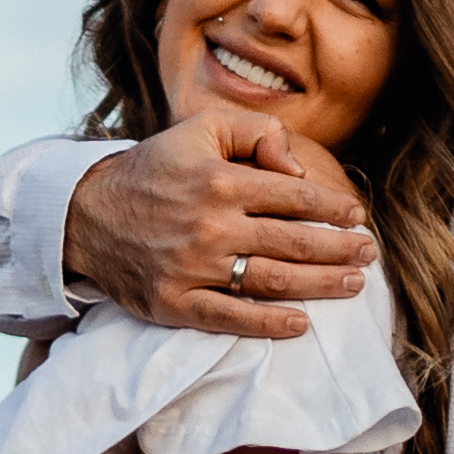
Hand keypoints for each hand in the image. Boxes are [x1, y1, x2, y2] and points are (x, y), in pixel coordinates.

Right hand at [63, 109, 371, 342]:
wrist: (86, 215)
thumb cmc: (153, 169)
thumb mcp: (200, 128)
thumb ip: (254, 131)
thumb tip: (294, 166)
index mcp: (220, 180)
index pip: (294, 196)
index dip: (333, 207)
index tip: (357, 216)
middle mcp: (210, 225)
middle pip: (294, 242)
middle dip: (340, 249)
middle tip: (368, 254)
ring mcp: (193, 268)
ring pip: (273, 281)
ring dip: (321, 285)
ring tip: (352, 286)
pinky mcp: (175, 303)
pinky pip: (231, 319)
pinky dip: (269, 324)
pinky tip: (301, 323)